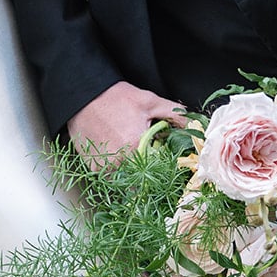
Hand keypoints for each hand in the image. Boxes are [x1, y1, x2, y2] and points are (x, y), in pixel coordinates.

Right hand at [67, 81, 185, 168]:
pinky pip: (109, 176)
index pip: (157, 171)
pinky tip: (116, 154)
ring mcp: (104, 166)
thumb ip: (173, 113)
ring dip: (130, 173)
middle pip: (141, 179)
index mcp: (136, 147)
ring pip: (124, 180)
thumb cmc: (115, 97)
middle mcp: (119, 161)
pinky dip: (115, 170)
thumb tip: (192, 124)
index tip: (163, 166)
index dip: (162, 169)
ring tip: (129, 155)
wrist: (83, 95)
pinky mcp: (93, 167)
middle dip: (146, 172)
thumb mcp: (149, 101)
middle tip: (145, 158)